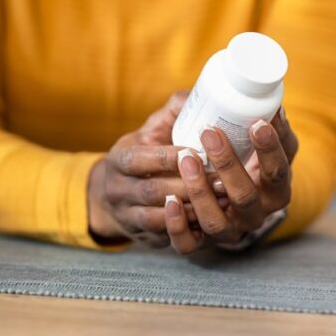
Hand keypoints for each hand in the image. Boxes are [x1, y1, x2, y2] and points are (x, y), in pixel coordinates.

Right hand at [88, 92, 220, 246]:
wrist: (112, 198)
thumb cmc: (142, 156)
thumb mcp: (148, 132)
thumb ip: (172, 113)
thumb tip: (196, 94)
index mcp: (119, 160)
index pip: (139, 159)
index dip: (167, 157)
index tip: (197, 151)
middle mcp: (119, 191)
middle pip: (153, 190)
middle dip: (189, 185)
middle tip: (222, 178)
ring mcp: (130, 218)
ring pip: (159, 219)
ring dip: (192, 209)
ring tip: (222, 199)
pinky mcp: (145, 240)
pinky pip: (167, 240)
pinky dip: (191, 230)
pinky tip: (214, 219)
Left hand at [165, 108, 297, 253]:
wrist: (225, 197)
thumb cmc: (248, 160)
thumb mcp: (263, 144)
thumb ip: (269, 124)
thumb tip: (271, 102)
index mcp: (275, 191)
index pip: (278, 172)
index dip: (269, 150)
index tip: (256, 124)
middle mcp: (255, 215)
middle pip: (245, 197)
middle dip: (227, 164)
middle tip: (209, 133)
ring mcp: (229, 231)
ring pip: (215, 222)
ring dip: (199, 191)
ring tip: (186, 159)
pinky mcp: (201, 243)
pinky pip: (188, 244)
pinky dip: (176, 226)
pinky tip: (168, 201)